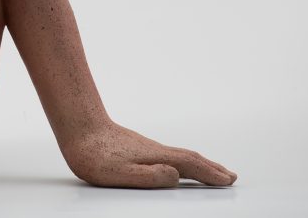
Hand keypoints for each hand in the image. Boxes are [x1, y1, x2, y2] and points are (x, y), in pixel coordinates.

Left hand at [61, 120, 236, 187]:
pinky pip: (167, 154)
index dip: (210, 173)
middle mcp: (155, 150)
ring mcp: (146, 147)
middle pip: (189, 158)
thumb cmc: (95, 155)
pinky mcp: (136, 146)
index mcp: (155, 157)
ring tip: (210, 170)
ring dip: (198, 163)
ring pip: (178, 155)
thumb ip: (149, 176)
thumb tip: (175, 176)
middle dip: (210, 168)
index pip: (190, 165)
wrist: (77, 128)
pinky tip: (175, 164)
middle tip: (229, 175)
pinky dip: (181, 160)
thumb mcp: (121, 173)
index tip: (228, 179)